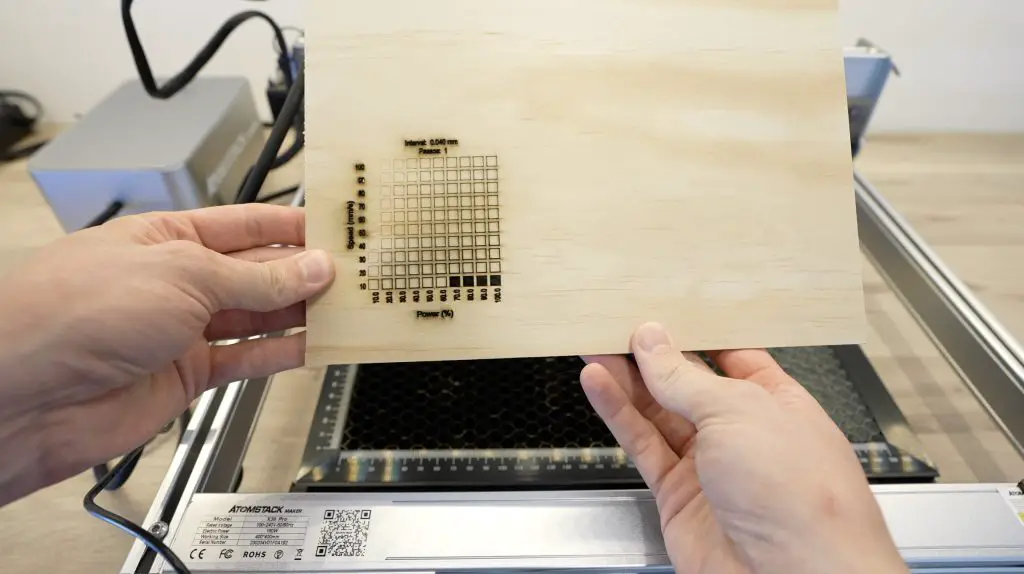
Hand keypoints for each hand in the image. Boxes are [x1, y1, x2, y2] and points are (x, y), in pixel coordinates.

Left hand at [0, 205, 333, 504]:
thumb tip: (312, 269)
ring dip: (302, 313)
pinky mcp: (187, 375)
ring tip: (349, 308)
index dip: (293, 228)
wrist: (27, 392)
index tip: (338, 231)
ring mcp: (183, 330)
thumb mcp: (182, 275)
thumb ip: (255, 280)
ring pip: (258, 317)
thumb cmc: (77, 311)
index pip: (246, 226)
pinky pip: (247, 360)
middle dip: (305, 272)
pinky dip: (283, 354)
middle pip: (258, 273)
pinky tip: (315, 346)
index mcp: (168, 237)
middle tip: (356, 274)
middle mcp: (178, 281)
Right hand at [581, 323, 905, 573]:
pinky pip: (643, 445)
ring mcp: (709, 467)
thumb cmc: (801, 498)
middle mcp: (743, 435)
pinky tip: (599, 385)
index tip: (658, 312)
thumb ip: (685, 379)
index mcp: (777, 404)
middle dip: (652, 356)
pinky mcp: (678, 496)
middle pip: (687, 384)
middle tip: (614, 325)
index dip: (693, 334)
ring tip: (594, 347)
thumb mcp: (739, 413)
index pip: (730, 357)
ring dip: (626, 381)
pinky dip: (618, 414)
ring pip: (658, 414)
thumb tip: (653, 343)